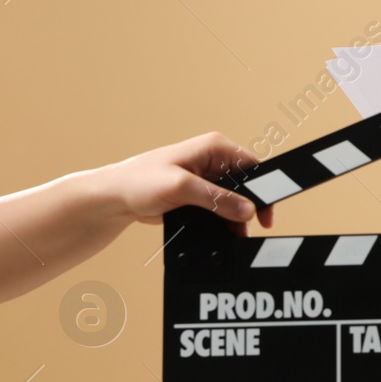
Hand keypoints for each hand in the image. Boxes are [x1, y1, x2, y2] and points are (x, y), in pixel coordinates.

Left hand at [92, 132, 272, 233]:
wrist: (114, 197)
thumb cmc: (138, 182)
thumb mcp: (181, 188)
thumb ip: (216, 199)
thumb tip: (247, 210)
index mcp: (215, 147)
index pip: (253, 167)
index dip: (264, 190)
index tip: (265, 214)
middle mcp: (214, 160)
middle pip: (247, 186)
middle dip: (249, 208)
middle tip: (246, 229)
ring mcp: (207, 177)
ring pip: (236, 199)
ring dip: (236, 218)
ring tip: (233, 234)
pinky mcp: (200, 193)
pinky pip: (222, 207)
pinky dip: (224, 221)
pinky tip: (220, 231)